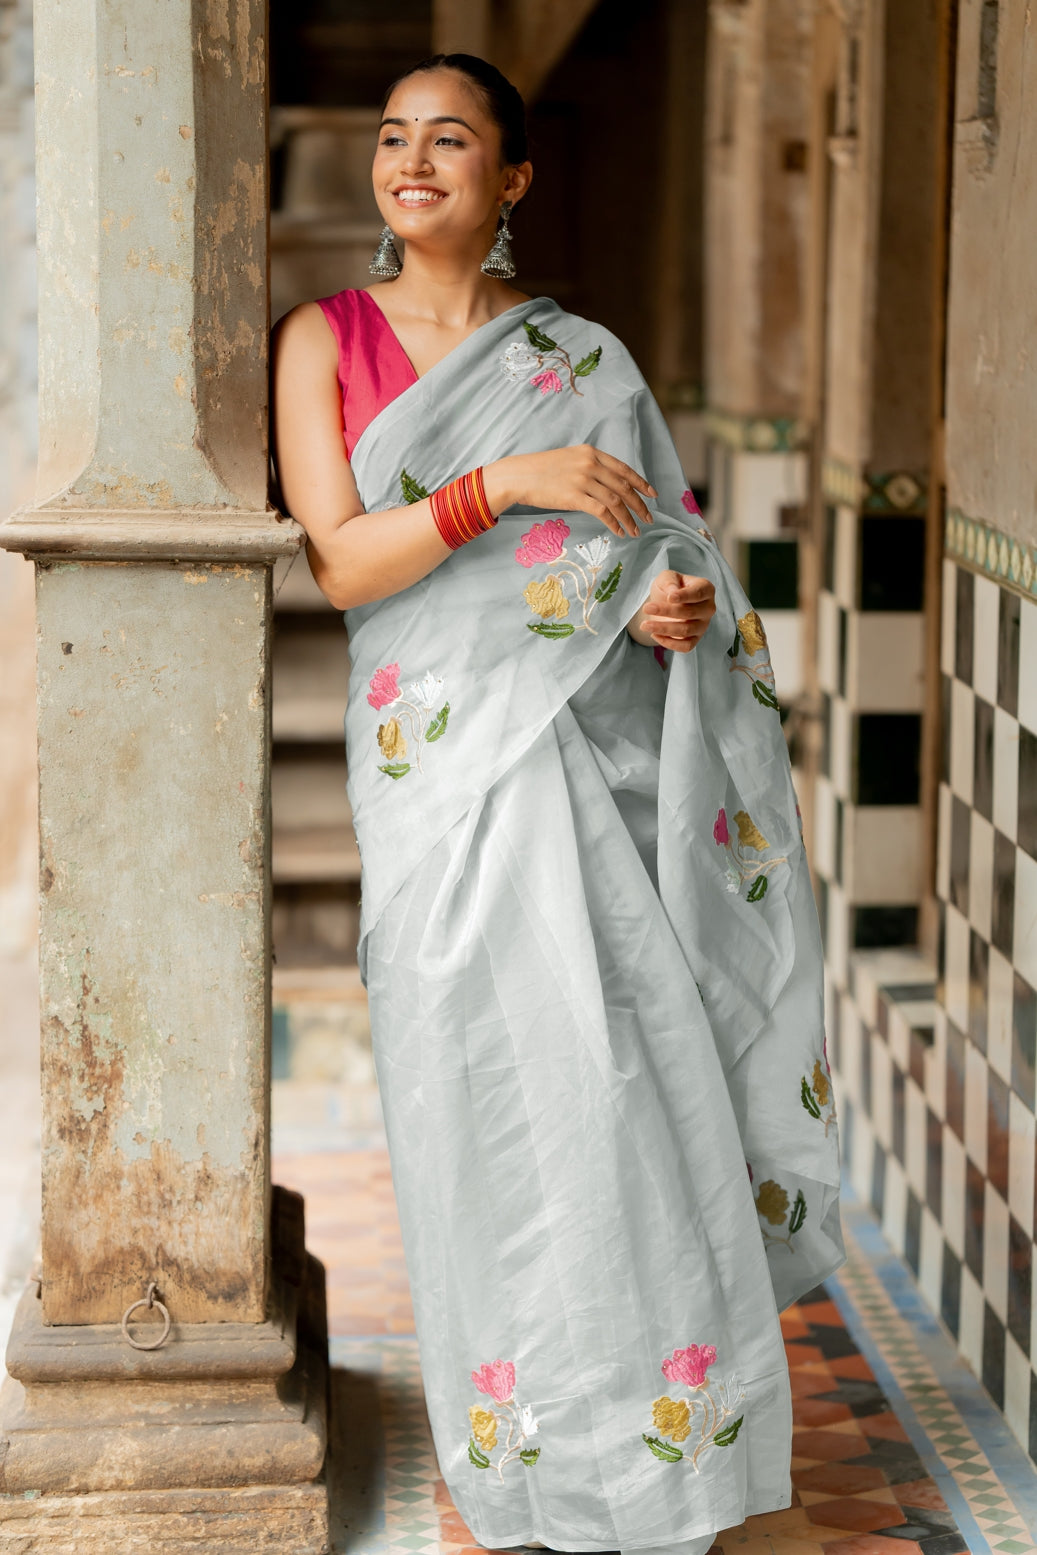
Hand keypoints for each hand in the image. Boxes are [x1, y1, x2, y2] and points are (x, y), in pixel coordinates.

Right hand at [483, 445, 655, 538]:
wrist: (518, 475)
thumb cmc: (541, 470)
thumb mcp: (569, 460)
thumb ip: (590, 467)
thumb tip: (608, 484)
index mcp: (591, 453)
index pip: (624, 469)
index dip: (641, 483)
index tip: (652, 495)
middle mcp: (590, 464)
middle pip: (624, 487)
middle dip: (640, 505)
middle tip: (649, 519)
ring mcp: (582, 480)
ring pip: (616, 502)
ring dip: (629, 519)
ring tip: (635, 531)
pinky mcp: (574, 496)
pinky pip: (602, 512)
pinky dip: (614, 523)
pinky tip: (619, 532)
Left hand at [636, 570, 715, 651]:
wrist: (666, 602)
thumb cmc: (670, 587)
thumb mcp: (667, 577)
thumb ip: (670, 582)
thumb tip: (672, 593)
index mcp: (706, 589)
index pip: (698, 593)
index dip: (684, 596)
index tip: (669, 598)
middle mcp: (708, 608)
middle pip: (689, 613)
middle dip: (666, 611)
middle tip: (646, 608)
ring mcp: (703, 625)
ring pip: (686, 630)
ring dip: (663, 628)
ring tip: (644, 625)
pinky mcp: (695, 639)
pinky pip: (686, 646)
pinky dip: (669, 643)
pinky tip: (654, 635)